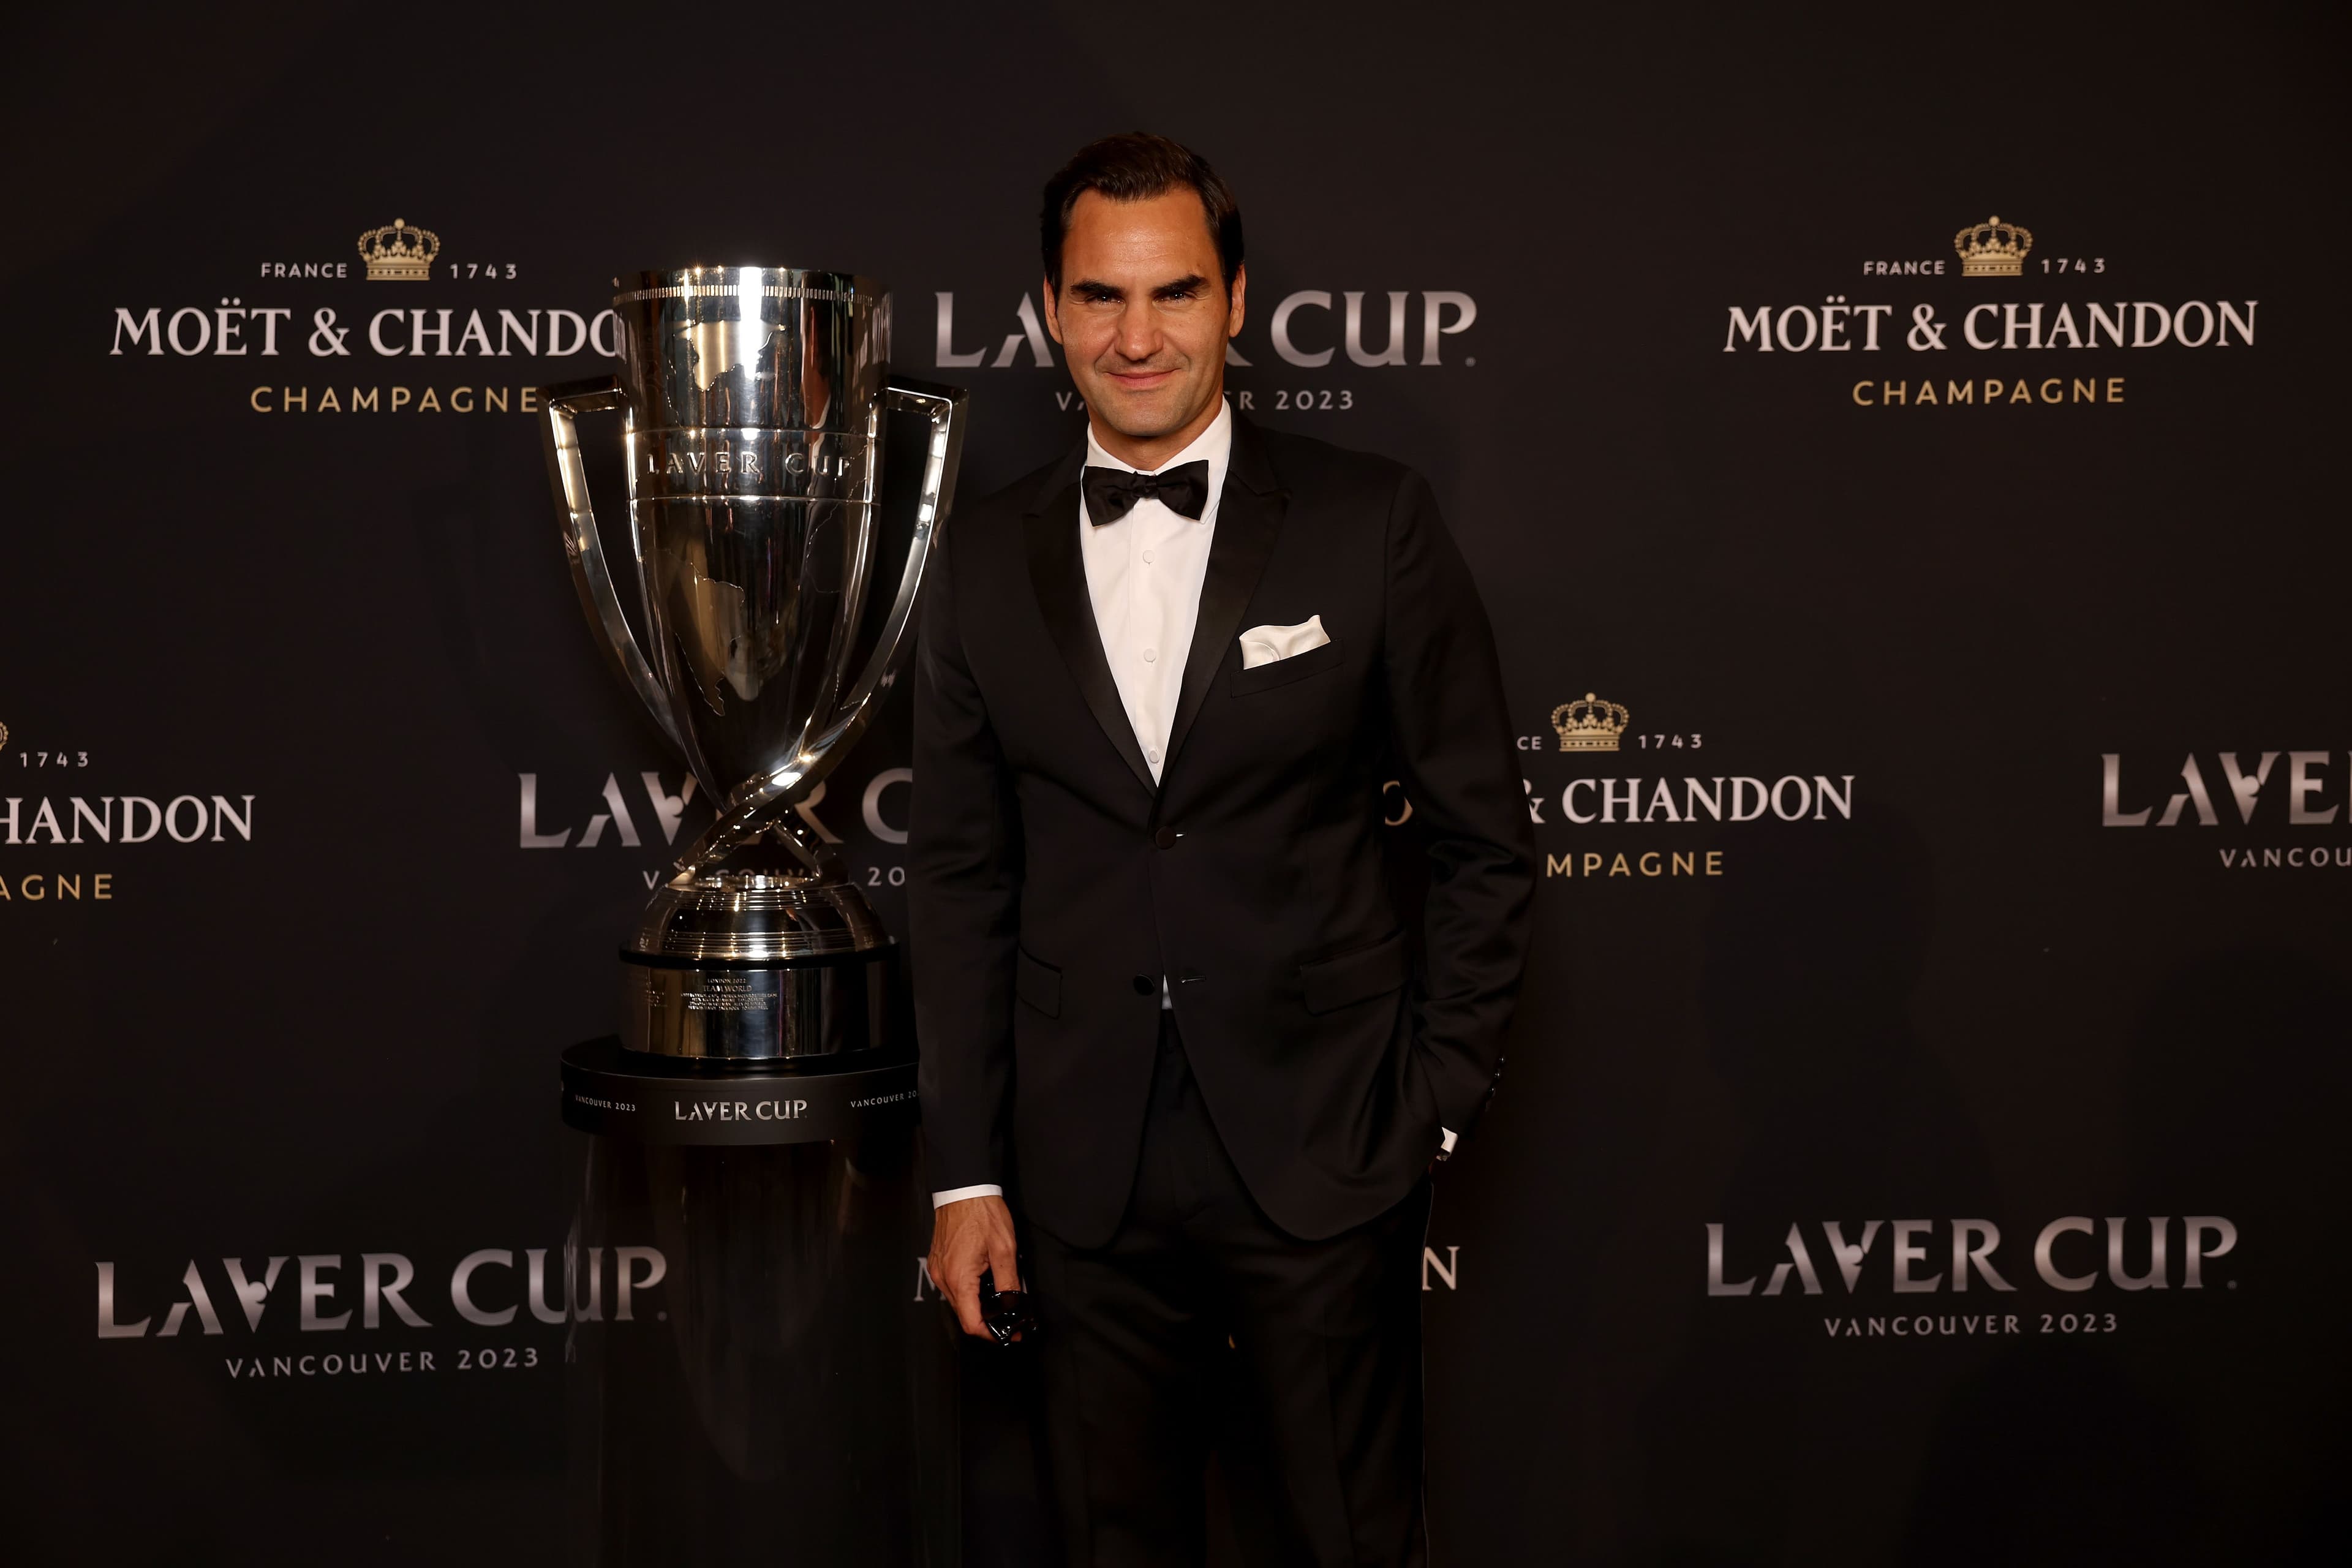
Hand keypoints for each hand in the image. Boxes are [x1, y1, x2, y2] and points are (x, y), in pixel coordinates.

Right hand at [928, 1195, 1021, 1339]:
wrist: (963, 1189)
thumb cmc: (983, 1214)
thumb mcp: (1004, 1249)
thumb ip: (1009, 1282)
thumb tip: (1014, 1306)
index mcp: (959, 1278)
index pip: (971, 1323)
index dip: (991, 1334)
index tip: (1008, 1334)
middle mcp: (943, 1278)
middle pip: (964, 1315)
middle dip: (986, 1322)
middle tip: (1010, 1319)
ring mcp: (937, 1270)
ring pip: (958, 1302)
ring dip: (977, 1307)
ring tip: (1000, 1302)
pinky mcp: (937, 1263)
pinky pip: (952, 1287)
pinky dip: (968, 1292)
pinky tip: (983, 1284)